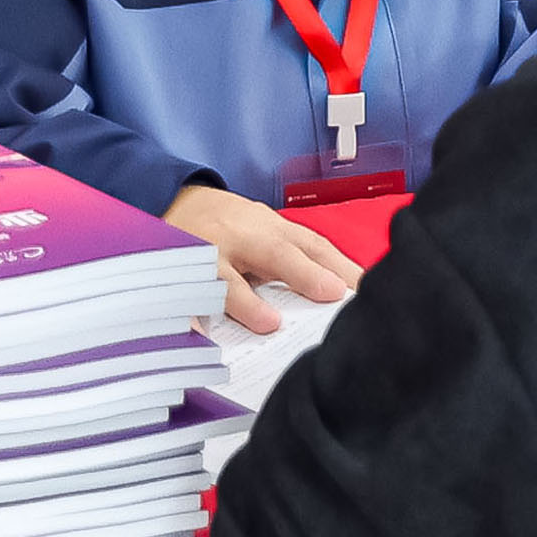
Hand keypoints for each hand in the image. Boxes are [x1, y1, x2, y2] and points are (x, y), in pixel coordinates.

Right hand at [164, 181, 366, 339]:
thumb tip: (343, 291)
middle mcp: (242, 239)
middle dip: (304, 273)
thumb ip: (301, 257)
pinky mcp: (179, 274)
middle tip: (331, 293)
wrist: (175, 199)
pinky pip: (182, 297)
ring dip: (248, 302)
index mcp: (270, 229)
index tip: (362, 287)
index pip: (311, 246)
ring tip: (269, 324)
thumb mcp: (268, 231)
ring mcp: (208, 255)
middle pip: (275, 253)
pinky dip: (189, 317)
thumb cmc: (231, 225)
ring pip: (226, 277)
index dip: (339, 267)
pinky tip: (200, 337)